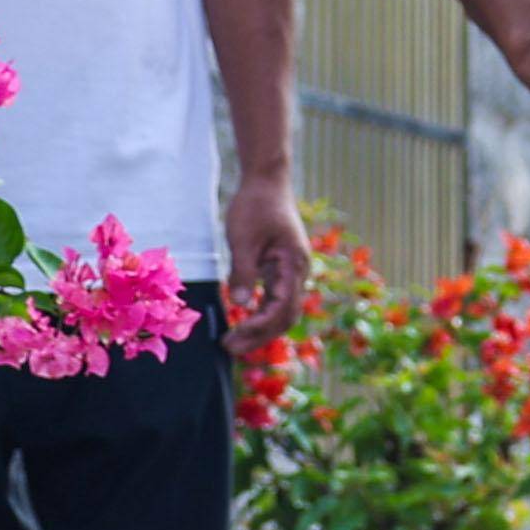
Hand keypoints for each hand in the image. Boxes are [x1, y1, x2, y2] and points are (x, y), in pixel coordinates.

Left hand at [220, 166, 310, 340]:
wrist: (267, 181)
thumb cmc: (256, 205)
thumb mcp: (243, 239)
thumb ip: (243, 273)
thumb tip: (240, 306)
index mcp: (294, 265)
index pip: (282, 308)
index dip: (260, 327)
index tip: (235, 336)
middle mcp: (298, 272)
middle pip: (285, 316)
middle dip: (260, 335)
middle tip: (231, 348)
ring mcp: (292, 271)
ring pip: (282, 310)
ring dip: (260, 328)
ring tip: (235, 341)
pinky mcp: (282, 269)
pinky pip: (276, 299)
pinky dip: (261, 314)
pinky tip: (243, 321)